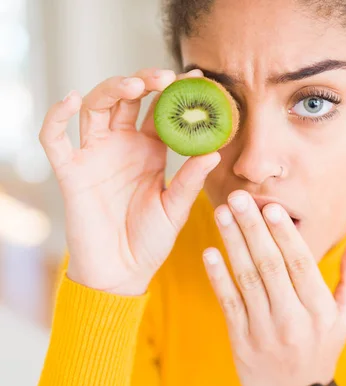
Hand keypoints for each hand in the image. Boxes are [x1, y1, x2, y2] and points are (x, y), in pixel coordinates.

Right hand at [39, 68, 220, 295]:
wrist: (122, 272)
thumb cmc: (151, 240)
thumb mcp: (176, 208)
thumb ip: (190, 180)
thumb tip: (214, 151)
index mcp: (150, 151)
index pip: (161, 111)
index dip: (175, 93)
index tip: (197, 77)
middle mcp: (122, 146)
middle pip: (128, 99)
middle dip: (144, 82)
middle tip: (165, 77)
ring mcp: (95, 155)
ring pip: (96, 108)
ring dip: (112, 90)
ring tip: (135, 85)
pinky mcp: (72, 172)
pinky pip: (55, 139)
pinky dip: (56, 117)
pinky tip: (69, 99)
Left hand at [202, 190, 345, 385]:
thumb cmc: (322, 349)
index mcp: (321, 309)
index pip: (300, 263)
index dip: (284, 233)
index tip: (272, 206)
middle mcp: (293, 318)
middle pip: (270, 265)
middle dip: (252, 228)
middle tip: (238, 198)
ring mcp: (264, 330)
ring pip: (247, 279)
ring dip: (232, 243)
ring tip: (222, 213)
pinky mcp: (241, 340)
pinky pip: (228, 303)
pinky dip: (217, 277)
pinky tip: (209, 252)